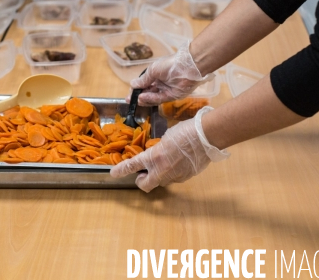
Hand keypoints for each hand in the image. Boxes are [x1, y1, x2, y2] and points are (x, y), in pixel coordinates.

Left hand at [110, 107, 228, 191]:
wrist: (205, 137)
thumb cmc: (185, 132)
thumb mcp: (165, 139)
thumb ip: (157, 150)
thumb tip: (158, 156)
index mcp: (153, 157)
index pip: (132, 166)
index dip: (121, 171)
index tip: (113, 173)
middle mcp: (161, 170)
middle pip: (144, 185)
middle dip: (141, 181)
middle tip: (143, 173)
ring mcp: (174, 176)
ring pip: (161, 182)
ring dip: (159, 175)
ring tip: (166, 162)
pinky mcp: (185, 178)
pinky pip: (174, 178)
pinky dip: (173, 173)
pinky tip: (179, 162)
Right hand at [129, 42, 213, 105]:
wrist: (186, 68)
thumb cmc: (169, 65)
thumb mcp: (153, 70)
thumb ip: (143, 80)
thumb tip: (132, 84)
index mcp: (156, 75)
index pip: (144, 84)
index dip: (136, 89)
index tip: (129, 94)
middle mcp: (160, 84)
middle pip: (147, 92)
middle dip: (138, 96)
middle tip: (129, 100)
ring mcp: (166, 90)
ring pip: (152, 97)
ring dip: (144, 99)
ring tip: (136, 99)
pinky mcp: (171, 96)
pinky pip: (159, 99)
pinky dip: (151, 99)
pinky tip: (143, 98)